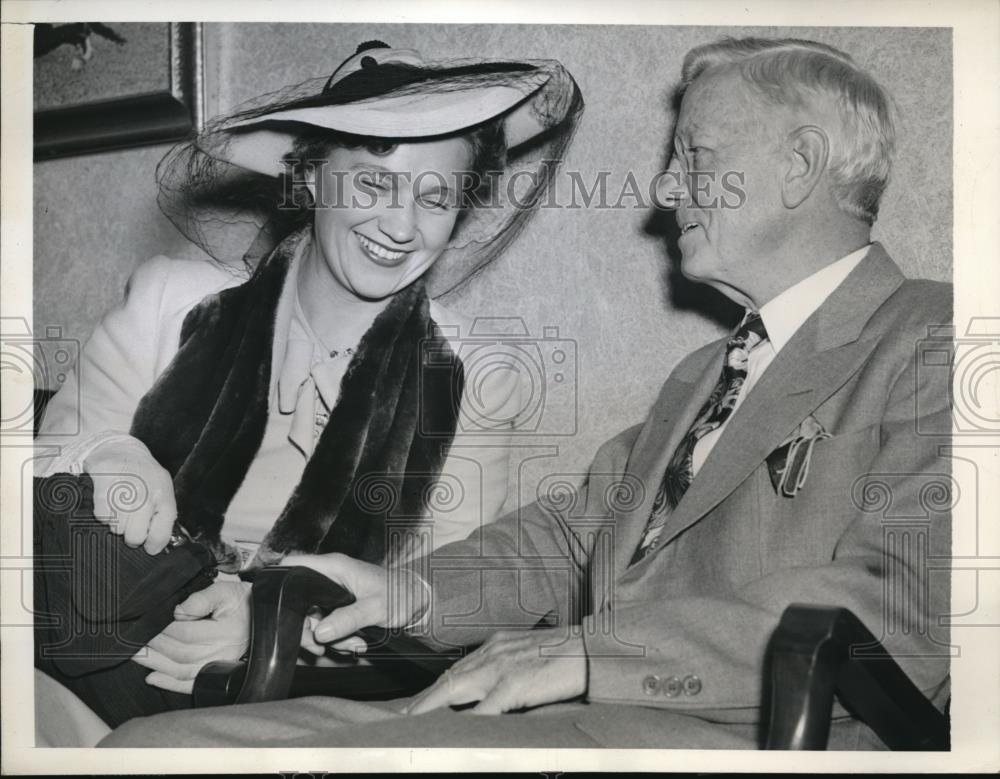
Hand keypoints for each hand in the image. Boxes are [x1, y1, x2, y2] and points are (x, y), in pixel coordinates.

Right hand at [83, 436, 175, 553]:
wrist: (121, 449)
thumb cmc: (143, 475)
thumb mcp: (161, 490)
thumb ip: (162, 514)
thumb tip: (158, 542)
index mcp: (164, 495)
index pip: (162, 532)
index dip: (154, 545)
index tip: (149, 548)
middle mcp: (146, 493)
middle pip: (136, 535)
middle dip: (132, 537)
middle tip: (130, 529)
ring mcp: (125, 489)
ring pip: (117, 528)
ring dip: (116, 524)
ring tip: (119, 511)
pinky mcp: (104, 485)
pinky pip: (101, 515)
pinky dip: (103, 514)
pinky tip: (108, 503)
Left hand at [133, 580, 250, 693]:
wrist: (259, 615)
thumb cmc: (240, 601)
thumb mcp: (225, 591)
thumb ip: (201, 598)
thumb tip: (177, 611)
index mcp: (228, 631)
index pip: (188, 633)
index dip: (165, 629)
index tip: (149, 622)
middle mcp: (224, 652)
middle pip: (182, 654)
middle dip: (156, 646)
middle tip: (136, 638)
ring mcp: (220, 666)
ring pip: (182, 670)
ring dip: (156, 664)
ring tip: (137, 655)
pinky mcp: (217, 674)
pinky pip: (191, 684)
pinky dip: (169, 684)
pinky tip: (152, 677)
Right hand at [284, 552, 429, 652]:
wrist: (420, 602)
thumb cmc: (402, 594)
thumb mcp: (376, 608)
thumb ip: (348, 619)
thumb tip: (321, 632)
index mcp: (334, 567)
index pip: (294, 565)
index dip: (280, 581)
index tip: (278, 607)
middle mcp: (330, 578)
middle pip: (298, 603)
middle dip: (310, 629)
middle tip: (322, 646)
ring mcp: (333, 594)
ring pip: (314, 620)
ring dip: (330, 638)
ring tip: (354, 643)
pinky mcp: (340, 608)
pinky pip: (328, 627)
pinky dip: (339, 639)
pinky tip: (357, 643)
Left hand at [405, 628, 587, 715]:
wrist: (591, 647)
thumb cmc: (564, 655)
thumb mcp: (526, 654)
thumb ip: (505, 667)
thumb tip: (488, 690)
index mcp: (495, 645)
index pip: (456, 669)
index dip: (434, 688)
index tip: (416, 702)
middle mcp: (492, 652)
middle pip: (448, 678)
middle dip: (422, 699)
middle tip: (400, 717)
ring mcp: (502, 667)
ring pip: (455, 688)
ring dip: (431, 708)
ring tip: (411, 723)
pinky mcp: (515, 683)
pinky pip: (485, 707)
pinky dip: (467, 720)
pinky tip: (452, 731)